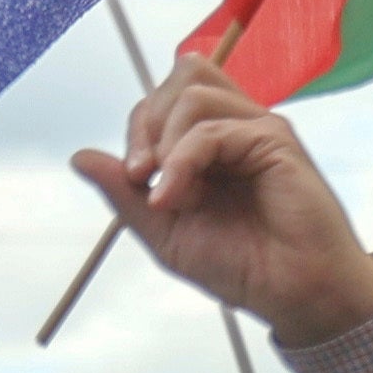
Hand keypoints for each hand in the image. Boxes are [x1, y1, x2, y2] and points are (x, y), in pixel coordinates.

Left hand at [70, 52, 372, 346]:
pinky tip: (178, 197)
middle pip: (180, 77)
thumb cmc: (241, 266)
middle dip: (145, 121)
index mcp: (213, 141)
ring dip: (164, 140)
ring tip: (167, 191)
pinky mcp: (275, 139)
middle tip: (140, 175)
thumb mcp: (165, 232)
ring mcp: (257, 128)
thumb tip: (78, 157)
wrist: (293, 295)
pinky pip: (212, 128)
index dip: (138, 126)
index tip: (131, 178)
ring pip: (192, 91)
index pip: (165, 97)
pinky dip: (183, 160)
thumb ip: (124, 193)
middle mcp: (237, 125)